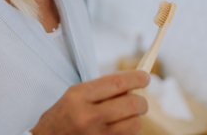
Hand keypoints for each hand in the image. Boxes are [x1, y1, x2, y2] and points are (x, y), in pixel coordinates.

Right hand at [30, 70, 149, 134]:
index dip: (136, 78)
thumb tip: (131, 85)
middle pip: (131, 104)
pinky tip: (116, 128)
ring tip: (126, 117)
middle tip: (140, 101)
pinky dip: (127, 132)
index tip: (145, 77)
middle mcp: (88, 116)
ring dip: (135, 119)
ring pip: (134, 124)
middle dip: (142, 101)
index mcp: (79, 96)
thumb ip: (100, 90)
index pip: (117, 83)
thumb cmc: (61, 117)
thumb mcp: (74, 96)